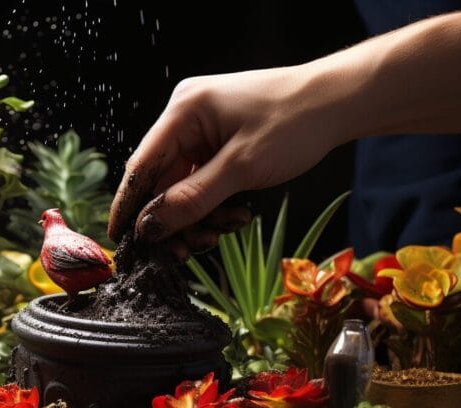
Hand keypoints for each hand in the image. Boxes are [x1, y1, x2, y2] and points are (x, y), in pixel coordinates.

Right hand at [108, 67, 345, 258]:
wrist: (340, 103)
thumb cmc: (294, 122)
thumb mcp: (241, 168)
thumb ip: (191, 200)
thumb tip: (149, 227)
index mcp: (183, 112)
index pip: (141, 166)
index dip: (129, 206)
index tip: (120, 241)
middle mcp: (187, 118)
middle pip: (163, 182)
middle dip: (177, 219)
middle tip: (189, 250)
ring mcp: (204, 131)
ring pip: (185, 187)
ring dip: (200, 216)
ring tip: (226, 229)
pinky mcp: (222, 144)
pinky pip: (205, 183)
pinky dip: (216, 205)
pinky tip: (237, 215)